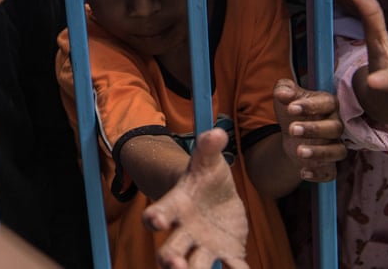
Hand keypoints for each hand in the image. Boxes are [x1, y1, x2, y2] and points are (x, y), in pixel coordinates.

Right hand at [143, 129, 249, 268]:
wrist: (218, 199)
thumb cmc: (206, 179)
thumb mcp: (208, 162)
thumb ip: (208, 148)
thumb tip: (217, 133)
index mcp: (176, 207)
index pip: (159, 214)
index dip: (155, 218)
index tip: (155, 221)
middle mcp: (185, 232)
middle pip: (171, 250)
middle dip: (170, 260)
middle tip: (174, 264)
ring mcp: (204, 247)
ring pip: (196, 266)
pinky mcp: (226, 255)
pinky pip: (232, 268)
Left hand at [273, 78, 345, 181]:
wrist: (292, 133)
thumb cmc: (292, 110)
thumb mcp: (285, 96)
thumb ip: (283, 89)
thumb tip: (282, 93)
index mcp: (328, 104)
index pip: (326, 103)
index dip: (310, 106)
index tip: (290, 108)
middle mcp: (336, 125)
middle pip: (335, 128)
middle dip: (314, 129)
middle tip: (292, 129)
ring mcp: (334, 146)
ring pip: (338, 151)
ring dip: (319, 152)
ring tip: (299, 151)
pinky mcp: (329, 165)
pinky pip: (330, 172)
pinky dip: (318, 174)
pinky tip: (303, 172)